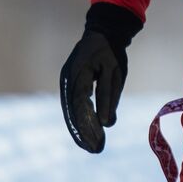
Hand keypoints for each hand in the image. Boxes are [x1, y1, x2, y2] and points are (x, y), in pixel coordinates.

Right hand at [60, 2, 142, 152]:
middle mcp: (67, 80)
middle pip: (72, 112)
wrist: (105, 31)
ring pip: (72, 110)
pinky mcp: (72, 84)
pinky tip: (90, 132)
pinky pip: (75, 105)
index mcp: (77, 74)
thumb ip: (109, 96)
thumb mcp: (115, 73)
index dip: (86, 126)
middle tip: (95, 150)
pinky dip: (81, 119)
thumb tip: (106, 123)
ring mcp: (68, 82)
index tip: (96, 142)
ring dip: (81, 129)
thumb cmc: (112, 50)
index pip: (79, 106)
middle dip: (83, 132)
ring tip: (92, 147)